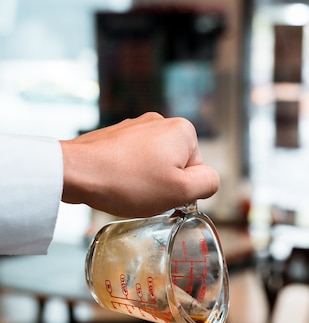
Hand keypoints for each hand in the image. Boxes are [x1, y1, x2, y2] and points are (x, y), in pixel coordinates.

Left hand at [60, 112, 218, 215]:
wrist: (78, 172)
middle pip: (177, 166)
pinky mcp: (117, 135)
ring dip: (145, 180)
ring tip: (128, 188)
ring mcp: (137, 126)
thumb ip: (208, 184)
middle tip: (145, 194)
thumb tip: (210, 180)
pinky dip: (129, 174)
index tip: (163, 193)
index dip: (183, 190)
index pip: (199, 171)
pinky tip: (117, 182)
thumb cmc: (129, 183)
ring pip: (155, 165)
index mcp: (183, 131)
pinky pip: (134, 162)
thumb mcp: (180, 191)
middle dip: (165, 184)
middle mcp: (162, 121)